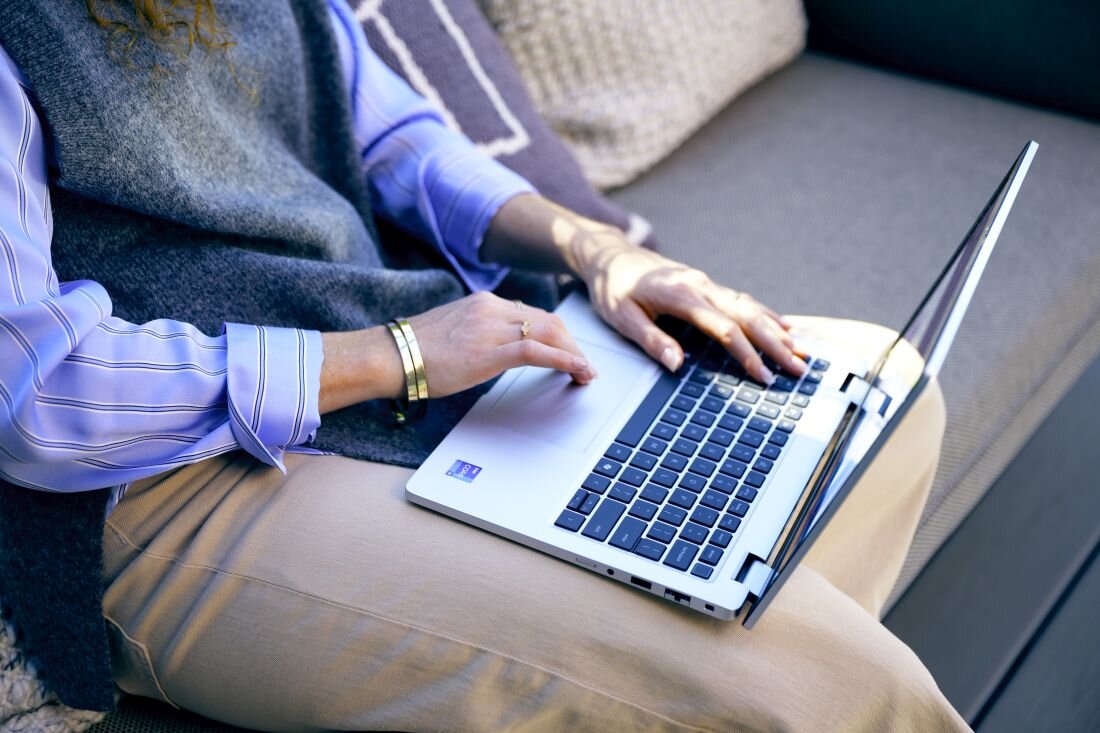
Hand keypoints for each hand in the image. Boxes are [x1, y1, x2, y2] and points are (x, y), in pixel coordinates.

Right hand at [319, 292, 595, 413]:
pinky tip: (578, 371)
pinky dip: (565, 361)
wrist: (389, 355)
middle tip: (583, 366)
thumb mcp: (452, 334)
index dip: (558, 334)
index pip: (533, 315)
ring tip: (586, 373)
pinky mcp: (490, 350)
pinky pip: (538, 352)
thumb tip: (494, 350)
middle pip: (549, 321)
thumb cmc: (413, 352)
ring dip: (574, 355)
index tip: (568, 350)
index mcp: (483, 303)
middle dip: (572, 345)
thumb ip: (477, 334)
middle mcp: (492, 308)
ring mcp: (492, 327)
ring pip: (550, 333)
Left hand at [565, 222, 806, 384]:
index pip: (724, 328)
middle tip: (799, 368)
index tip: (763, 375)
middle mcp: (700, 286)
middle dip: (776, 344)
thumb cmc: (613, 288)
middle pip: (748, 316)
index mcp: (682, 295)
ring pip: (751, 307)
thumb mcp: (622, 318)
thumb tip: (676, 364)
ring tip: (801, 353)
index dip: (747, 353)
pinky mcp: (706, 284)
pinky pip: (742, 299)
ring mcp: (706, 283)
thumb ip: (651, 340)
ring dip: (777, 330)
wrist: (611, 256)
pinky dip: (766, 314)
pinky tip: (784, 326)